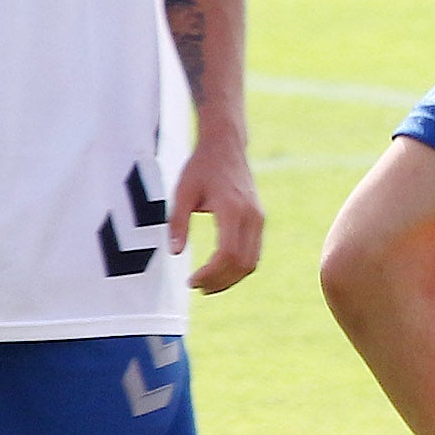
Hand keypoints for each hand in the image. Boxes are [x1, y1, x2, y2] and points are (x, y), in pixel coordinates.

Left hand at [171, 131, 265, 292]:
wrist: (227, 147)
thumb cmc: (202, 167)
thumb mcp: (183, 193)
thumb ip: (178, 223)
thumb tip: (175, 252)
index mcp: (232, 209)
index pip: (227, 253)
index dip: (211, 273)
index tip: (191, 280)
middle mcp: (251, 216)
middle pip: (243, 263)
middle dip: (220, 281)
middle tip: (197, 287)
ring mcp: (259, 219)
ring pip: (252, 261)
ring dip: (231, 278)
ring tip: (208, 284)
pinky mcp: (259, 220)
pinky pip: (254, 252)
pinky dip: (238, 267)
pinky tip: (219, 270)